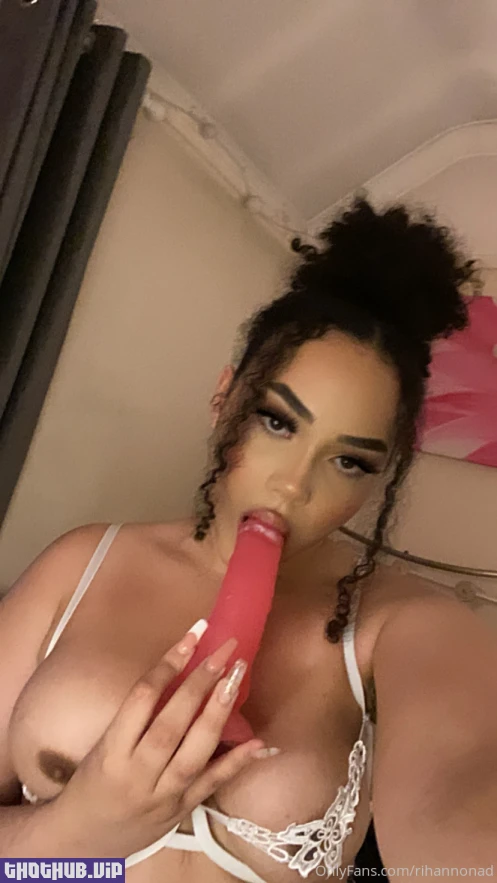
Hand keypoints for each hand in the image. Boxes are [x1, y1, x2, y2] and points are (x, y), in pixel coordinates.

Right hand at [52, 627, 268, 857]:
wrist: (84, 838)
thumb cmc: (93, 779)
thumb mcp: (104, 743)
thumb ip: (138, 714)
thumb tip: (182, 671)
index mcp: (112, 749)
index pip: (142, 698)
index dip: (169, 664)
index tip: (192, 636)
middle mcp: (138, 772)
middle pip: (172, 724)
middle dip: (199, 684)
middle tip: (223, 651)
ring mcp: (162, 794)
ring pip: (194, 753)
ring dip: (218, 713)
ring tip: (236, 677)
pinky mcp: (181, 811)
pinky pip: (212, 784)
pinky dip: (237, 762)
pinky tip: (259, 741)